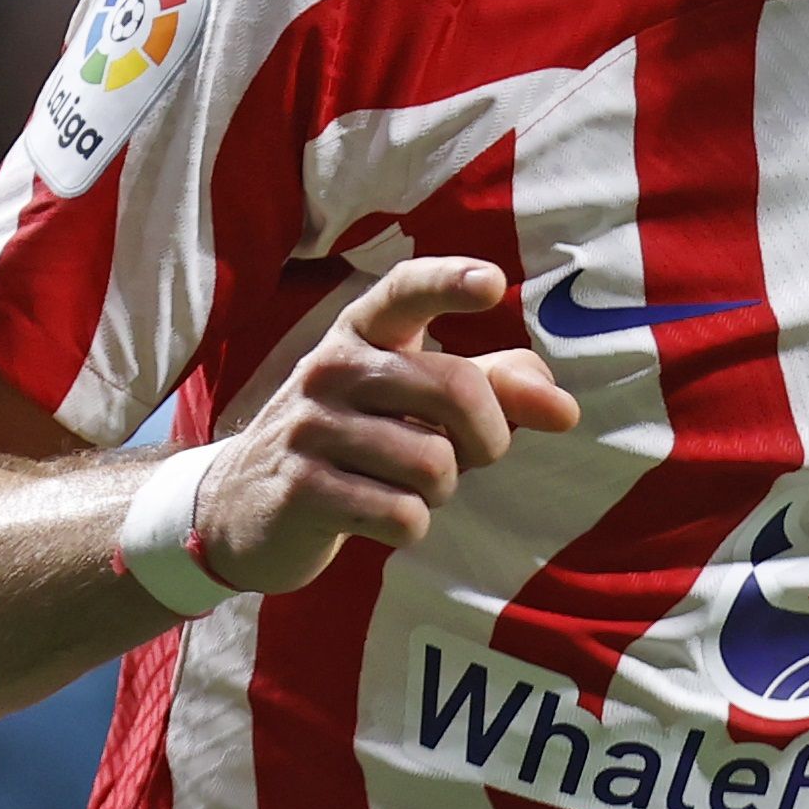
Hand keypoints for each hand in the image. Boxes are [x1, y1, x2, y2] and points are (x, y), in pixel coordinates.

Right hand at [192, 257, 578, 593]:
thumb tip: (564, 410)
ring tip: (403, 485)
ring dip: (441, 490)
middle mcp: (332, 367)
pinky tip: (375, 517)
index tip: (493, 284)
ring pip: (434, 463)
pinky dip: (409, 526)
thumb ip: (496, 388)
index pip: (406, 290)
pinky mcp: (300, 489)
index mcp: (364, 332)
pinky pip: (401, 514)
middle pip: (457, 390)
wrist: (244, 506)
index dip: (450, 282)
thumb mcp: (420, 402)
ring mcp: (309, 427)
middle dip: (488, 438)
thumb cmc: (360, 440)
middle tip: (469, 457)